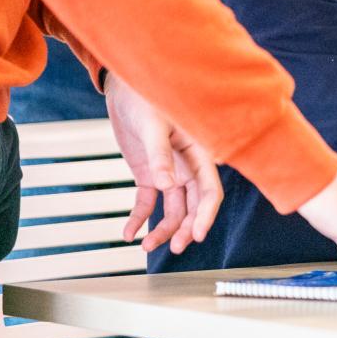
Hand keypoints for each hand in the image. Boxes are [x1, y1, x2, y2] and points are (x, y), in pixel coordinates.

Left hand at [105, 73, 222, 253]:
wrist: (125, 90)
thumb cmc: (148, 99)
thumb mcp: (153, 125)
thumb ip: (160, 155)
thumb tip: (166, 186)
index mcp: (198, 152)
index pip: (210, 189)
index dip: (206, 214)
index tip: (196, 235)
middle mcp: (187, 166)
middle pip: (193, 204)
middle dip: (185, 228)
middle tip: (174, 247)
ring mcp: (169, 171)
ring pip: (172, 208)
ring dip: (163, 228)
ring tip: (146, 246)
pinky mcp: (149, 173)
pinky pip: (147, 202)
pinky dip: (139, 218)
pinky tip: (128, 233)